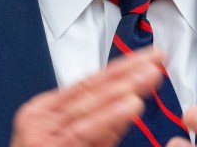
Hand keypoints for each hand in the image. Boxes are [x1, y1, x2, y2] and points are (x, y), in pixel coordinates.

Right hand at [10, 48, 163, 146]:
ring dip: (123, 88)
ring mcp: (42, 133)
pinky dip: (109, 116)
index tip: (148, 58)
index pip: (89, 83)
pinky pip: (83, 132)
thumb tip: (130, 103)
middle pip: (91, 88)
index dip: (121, 68)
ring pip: (89, 106)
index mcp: (47, 112)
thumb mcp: (76, 142)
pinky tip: (130, 105)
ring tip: (149, 75)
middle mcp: (41, 118)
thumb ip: (102, 127)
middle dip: (127, 72)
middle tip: (155, 59)